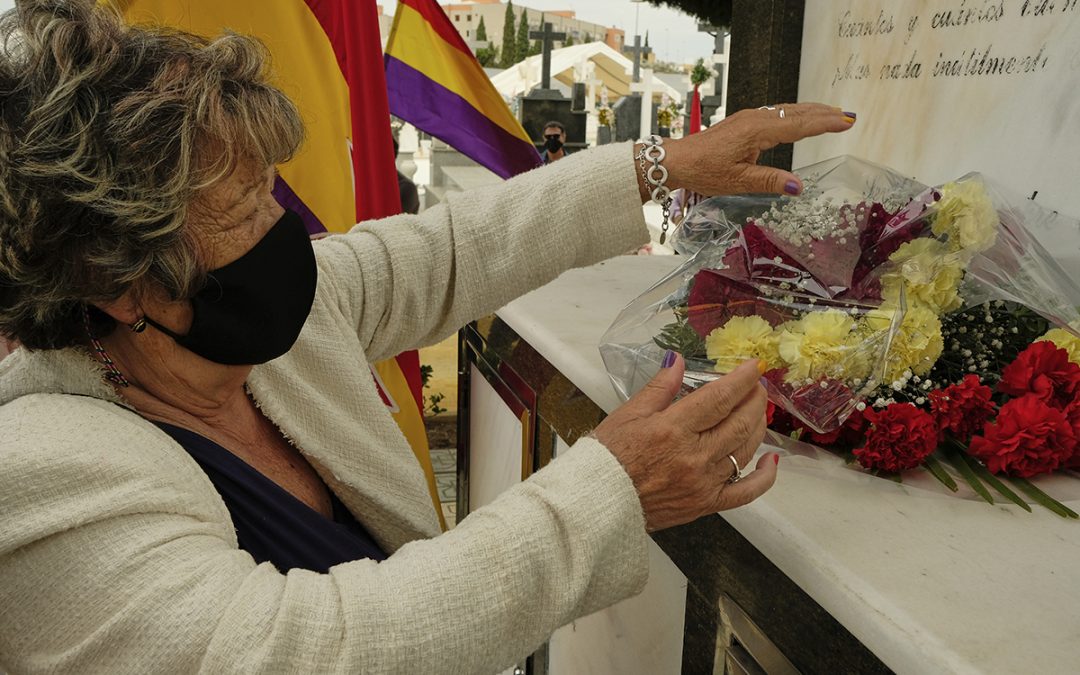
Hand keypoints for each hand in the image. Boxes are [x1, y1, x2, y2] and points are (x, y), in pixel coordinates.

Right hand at [593, 355, 777, 531]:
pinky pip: (746, 492)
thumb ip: (659, 387)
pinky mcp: (706, 504)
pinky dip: (764, 477)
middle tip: (756, 385)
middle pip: (740, 421)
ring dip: (758, 426)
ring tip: (757, 411)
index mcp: (673, 429)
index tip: (754, 366)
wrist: (598, 501)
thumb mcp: (628, 413)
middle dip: (754, 399)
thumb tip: (678, 360)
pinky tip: (770, 460)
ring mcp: (703, 482)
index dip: (742, 379)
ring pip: (745, 450)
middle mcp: (693, 456)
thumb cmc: (609, 456)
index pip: (719, 398)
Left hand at [637, 103, 855, 199]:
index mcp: (758, 130)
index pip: (800, 125)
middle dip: (824, 113)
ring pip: (787, 111)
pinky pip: (776, 113)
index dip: (825, 124)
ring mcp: (749, 118)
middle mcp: (756, 119)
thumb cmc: (705, 171)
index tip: (847, 121)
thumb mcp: (739, 181)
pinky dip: (794, 114)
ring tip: (831, 114)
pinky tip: (799, 118)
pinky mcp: (744, 122)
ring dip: (810, 112)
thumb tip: (799, 188)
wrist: (678, 160)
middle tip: (848, 115)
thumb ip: (770, 182)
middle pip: (797, 112)